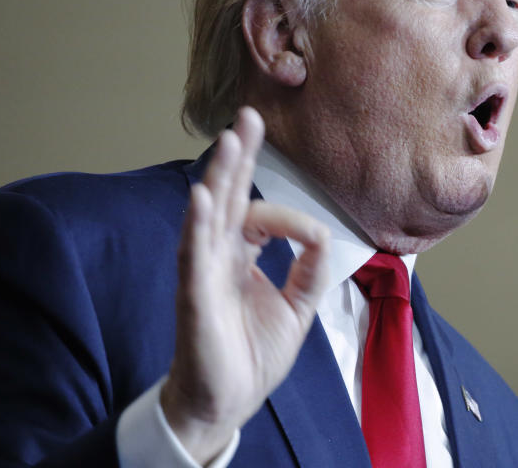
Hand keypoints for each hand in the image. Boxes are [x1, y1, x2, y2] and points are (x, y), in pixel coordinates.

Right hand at [160, 107, 330, 462]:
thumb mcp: (298, 307)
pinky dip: (197, 226)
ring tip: (229, 139)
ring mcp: (203, 273)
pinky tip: (201, 196)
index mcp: (240, 256)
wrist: (228, 401)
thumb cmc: (252, 353)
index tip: (314, 237)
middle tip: (249, 115)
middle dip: (239, 156)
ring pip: (209, 215)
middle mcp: (218, 256)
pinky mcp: (194, 297)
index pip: (258, 214)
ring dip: (219, 177)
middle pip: (228, 196)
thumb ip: (311, 269)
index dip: (289, 214)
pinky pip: (194, 256)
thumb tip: (323, 233)